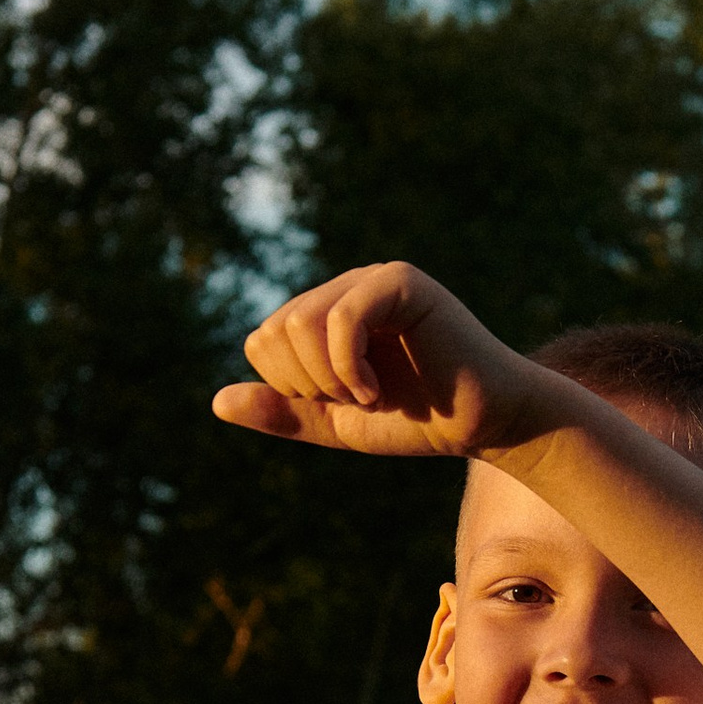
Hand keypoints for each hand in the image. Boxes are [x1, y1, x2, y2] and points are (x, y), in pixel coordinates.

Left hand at [212, 261, 542, 460]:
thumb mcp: (335, 423)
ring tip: (368, 394)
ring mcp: (374, 279)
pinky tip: (376, 390)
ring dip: (326, 376)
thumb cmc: (419, 421)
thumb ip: (283, 411)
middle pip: (274, 330)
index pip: (262, 341)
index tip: (336, 403)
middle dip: (303, 383)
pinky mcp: (402, 283)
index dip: (287, 386)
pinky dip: (347, 367)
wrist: (486, 423)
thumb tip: (217, 401)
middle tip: (354, 398)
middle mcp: (346, 287)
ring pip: (299, 321)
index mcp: (325, 313)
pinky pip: (341, 316)